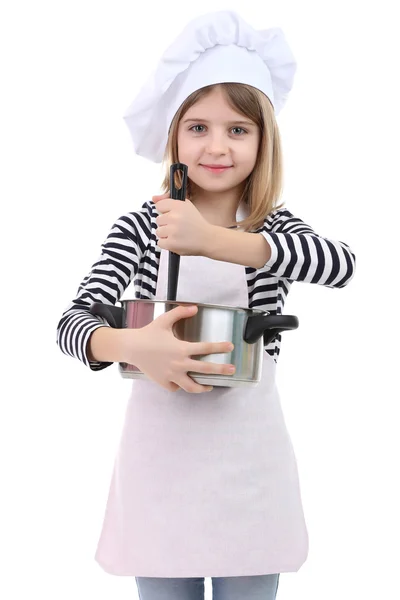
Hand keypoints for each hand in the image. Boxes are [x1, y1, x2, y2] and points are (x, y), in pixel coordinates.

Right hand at [121, 304, 235, 392]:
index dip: (220, 347)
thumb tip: (195, 308)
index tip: (230, 347)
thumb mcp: (165, 320)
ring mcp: (172, 375)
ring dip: (202, 387)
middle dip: (221, 369)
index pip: (206, 348)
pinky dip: (180, 386)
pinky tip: (183, 382)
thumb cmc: (148, 333)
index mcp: (182, 348)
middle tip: (232, 370)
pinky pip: (176, 387)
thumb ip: (181, 312)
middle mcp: (179, 363)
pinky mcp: (163, 382)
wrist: (131, 347)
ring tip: (210, 386)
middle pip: (205, 369)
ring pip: (191, 386)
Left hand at [152, 192, 213, 255]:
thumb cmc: (196, 223)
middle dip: (166, 224)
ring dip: (166, 235)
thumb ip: (168, 200)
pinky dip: (167, 244)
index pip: (159, 206)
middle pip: (158, 220)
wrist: (208, 239)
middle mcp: (175, 217)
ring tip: (178, 235)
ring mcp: (173, 230)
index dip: (165, 212)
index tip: (173, 216)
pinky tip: (177, 241)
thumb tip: (153, 198)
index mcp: (178, 205)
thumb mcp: (186, 206)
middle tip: (178, 227)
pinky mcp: (172, 243)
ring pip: (158, 232)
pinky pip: (160, 242)